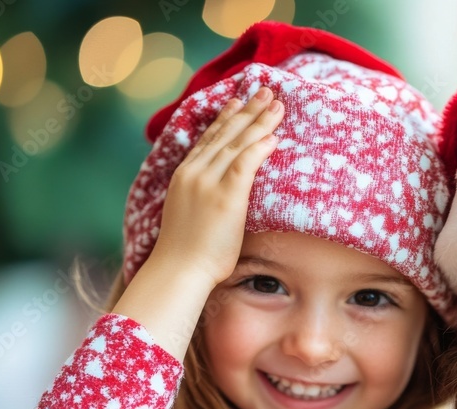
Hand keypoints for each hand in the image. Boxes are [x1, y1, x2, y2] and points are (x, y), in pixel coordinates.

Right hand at [151, 86, 284, 285]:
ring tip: (277, 105)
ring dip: (259, 121)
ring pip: (237, 143)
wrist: (179, 270)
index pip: (207, 139)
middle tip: (265, 91)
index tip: (237, 101)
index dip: (225, 119)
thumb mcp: (190, 217)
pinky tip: (274, 136)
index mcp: (184, 176)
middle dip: (247, 110)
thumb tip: (216, 202)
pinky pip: (245, 163)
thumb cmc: (186, 255)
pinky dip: (259, 147)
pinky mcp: (225, 196)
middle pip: (225, 134)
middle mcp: (194, 173)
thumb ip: (202, 200)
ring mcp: (208, 183)